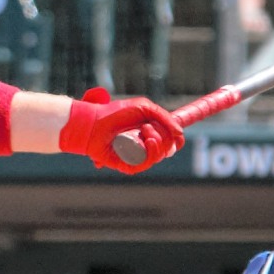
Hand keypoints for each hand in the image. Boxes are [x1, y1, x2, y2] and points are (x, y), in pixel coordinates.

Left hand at [58, 87, 184, 173]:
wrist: (93, 122)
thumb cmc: (115, 113)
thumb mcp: (143, 108)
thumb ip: (164, 116)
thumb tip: (180, 134)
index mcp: (150, 134)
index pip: (172, 142)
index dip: (177, 139)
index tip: (176, 133)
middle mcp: (145, 147)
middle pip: (168, 148)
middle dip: (163, 135)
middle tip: (146, 126)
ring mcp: (137, 157)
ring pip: (160, 155)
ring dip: (157, 141)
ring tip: (143, 130)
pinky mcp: (129, 166)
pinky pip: (147, 164)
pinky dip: (152, 152)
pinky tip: (148, 142)